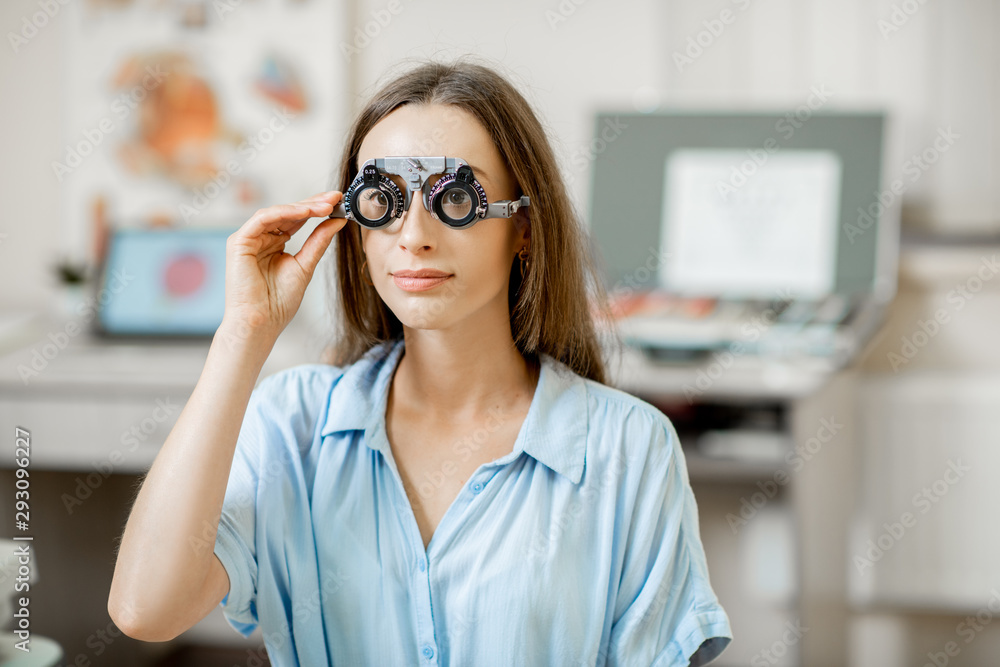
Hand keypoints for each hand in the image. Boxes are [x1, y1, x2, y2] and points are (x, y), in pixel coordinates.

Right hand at [222, 190, 347, 338]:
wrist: (261, 322)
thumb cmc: (279, 302)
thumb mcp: (305, 265)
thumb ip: (318, 241)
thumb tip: (337, 221)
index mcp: (275, 243)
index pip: (297, 219)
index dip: (317, 209)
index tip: (338, 203)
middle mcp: (261, 238)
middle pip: (288, 212)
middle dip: (313, 203)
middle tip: (335, 197)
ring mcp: (248, 238)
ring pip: (276, 212)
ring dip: (302, 206)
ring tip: (325, 206)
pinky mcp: (238, 241)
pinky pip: (262, 218)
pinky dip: (284, 212)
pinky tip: (305, 212)